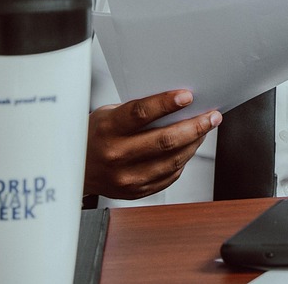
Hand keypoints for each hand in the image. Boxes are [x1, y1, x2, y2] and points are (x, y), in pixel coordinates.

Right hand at [85, 90, 221, 199]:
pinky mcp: (135, 192)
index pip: (140, 114)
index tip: (188, 96)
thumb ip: (138, 110)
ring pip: (173, 160)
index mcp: (108, 129)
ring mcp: (126, 178)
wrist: (74, 170)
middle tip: (212, 116)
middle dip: (195, 126)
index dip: (166, 103)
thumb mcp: (108, 114)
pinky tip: (189, 147)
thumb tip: (179, 103)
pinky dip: (184, 159)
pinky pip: (169, 175)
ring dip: (195, 143)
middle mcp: (116, 155)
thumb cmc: (96, 135)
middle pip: (165, 141)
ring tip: (205, 129)